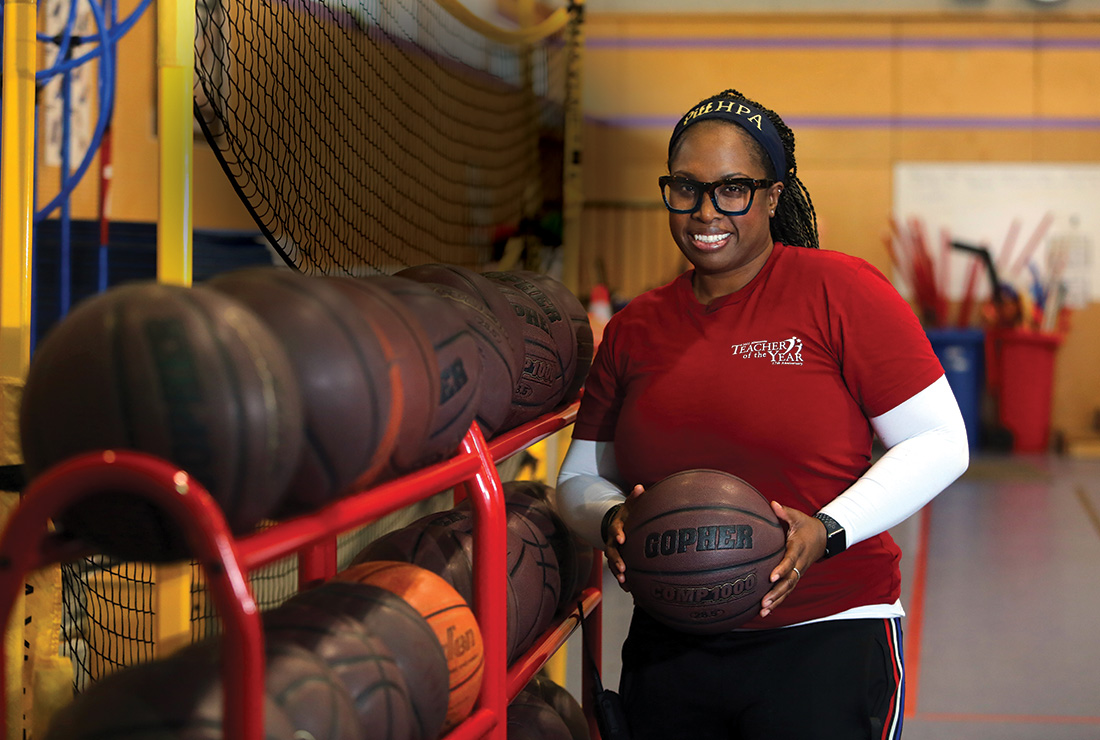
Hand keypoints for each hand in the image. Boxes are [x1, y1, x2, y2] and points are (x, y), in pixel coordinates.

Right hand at [604, 484, 644, 591]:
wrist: (619, 525)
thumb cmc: (629, 515)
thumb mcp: (631, 506)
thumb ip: (635, 498)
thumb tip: (640, 487)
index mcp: (616, 527)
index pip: (615, 530)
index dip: (617, 534)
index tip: (622, 539)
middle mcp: (611, 541)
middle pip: (611, 551)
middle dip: (616, 560)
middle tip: (623, 569)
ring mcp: (613, 552)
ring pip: (612, 564)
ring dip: (617, 573)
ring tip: (624, 582)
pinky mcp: (617, 561)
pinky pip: (618, 571)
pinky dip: (623, 581)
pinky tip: (631, 589)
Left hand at [758, 501, 826, 618]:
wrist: (824, 538)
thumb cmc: (806, 526)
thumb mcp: (798, 517)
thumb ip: (785, 512)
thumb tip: (772, 503)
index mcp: (798, 548)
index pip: (790, 560)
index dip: (782, 569)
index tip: (771, 577)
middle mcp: (799, 563)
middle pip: (789, 581)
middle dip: (777, 592)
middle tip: (764, 602)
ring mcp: (799, 572)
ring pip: (788, 589)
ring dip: (776, 601)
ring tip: (764, 610)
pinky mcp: (796, 577)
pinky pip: (788, 591)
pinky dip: (778, 601)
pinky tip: (766, 611)